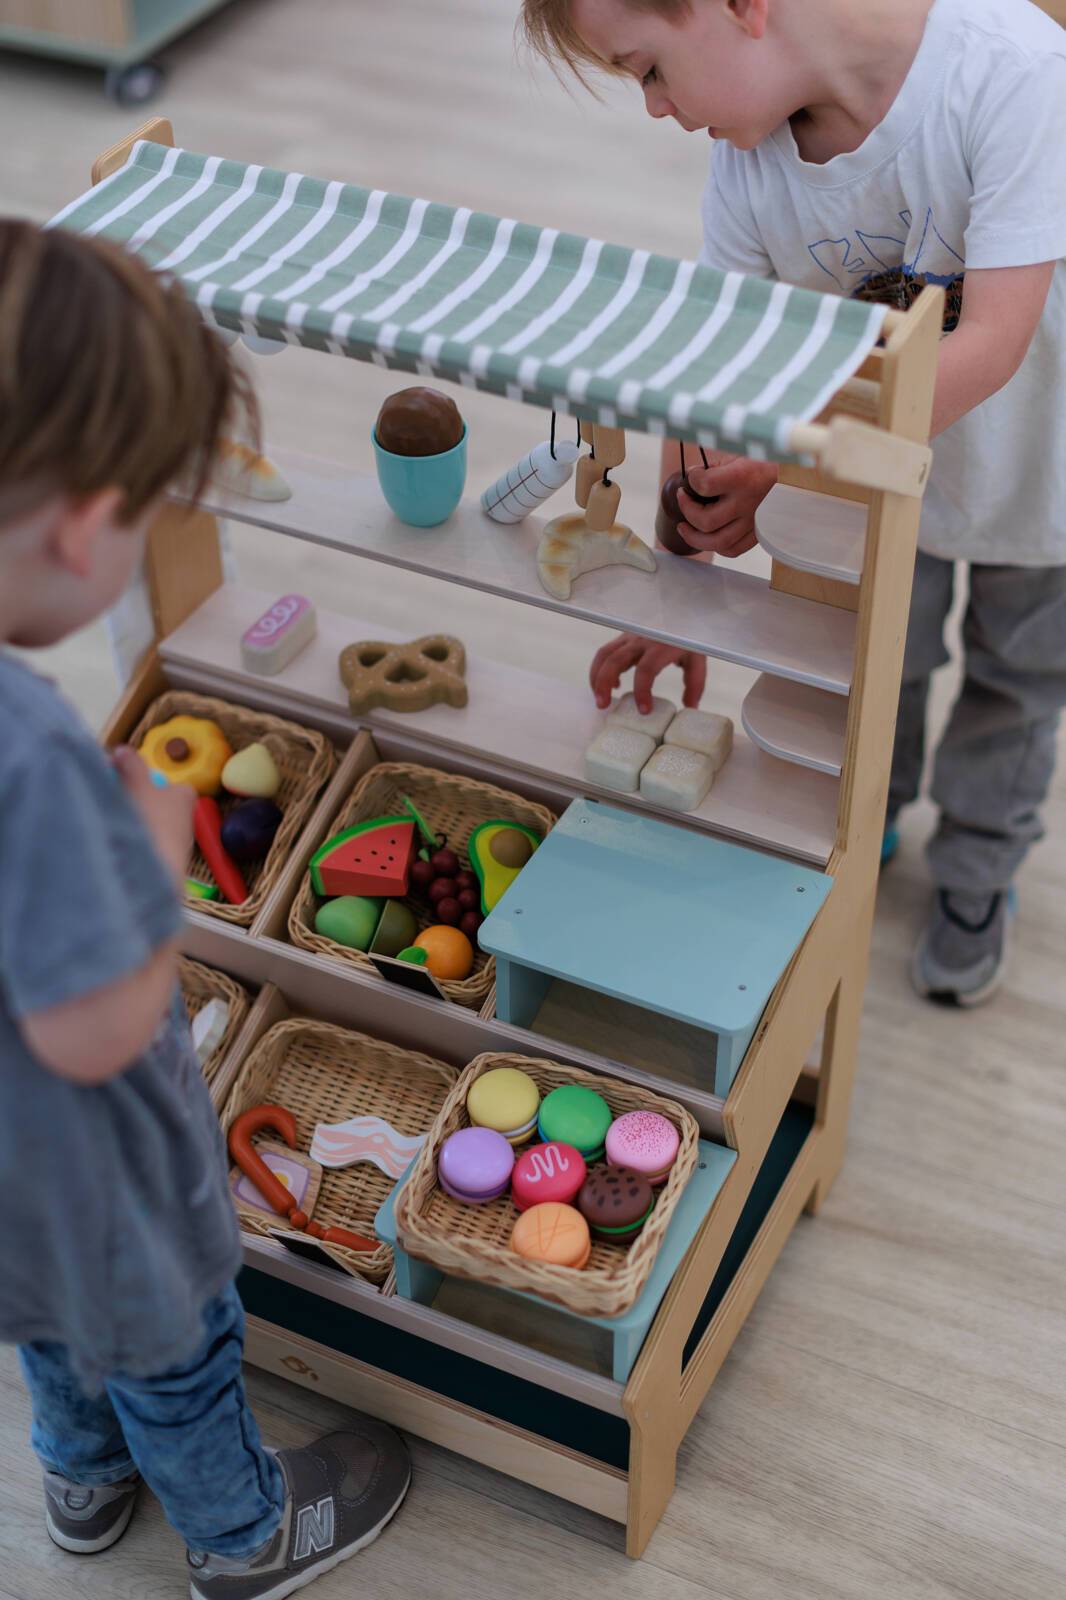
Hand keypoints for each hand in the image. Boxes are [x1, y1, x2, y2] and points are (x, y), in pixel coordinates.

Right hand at [112, 746, 194, 888]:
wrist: (154, 874)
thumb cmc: (150, 821)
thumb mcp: (137, 785)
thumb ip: (130, 765)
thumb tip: (121, 750)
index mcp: (184, 795)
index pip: (156, 780)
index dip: (132, 777)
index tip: (110, 779)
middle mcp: (185, 818)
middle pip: (149, 802)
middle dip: (128, 799)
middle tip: (106, 801)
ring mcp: (176, 844)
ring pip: (145, 825)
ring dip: (128, 823)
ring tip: (111, 825)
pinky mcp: (165, 865)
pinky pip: (143, 846)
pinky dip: (131, 843)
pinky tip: (118, 847)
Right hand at [590, 633, 706, 711]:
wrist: (682, 612)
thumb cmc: (688, 636)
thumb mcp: (697, 659)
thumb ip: (694, 684)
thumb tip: (690, 708)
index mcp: (661, 646)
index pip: (646, 670)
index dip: (642, 692)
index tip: (644, 710)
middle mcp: (642, 639)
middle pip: (615, 660)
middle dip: (604, 684)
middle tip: (603, 705)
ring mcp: (630, 636)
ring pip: (604, 654)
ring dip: (596, 677)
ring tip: (599, 699)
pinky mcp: (624, 636)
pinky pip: (607, 652)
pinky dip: (602, 669)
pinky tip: (613, 685)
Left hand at [675, 455, 778, 557]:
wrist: (799, 478)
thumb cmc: (766, 464)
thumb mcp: (742, 456)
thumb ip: (716, 467)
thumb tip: (693, 477)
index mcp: (742, 478)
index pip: (704, 485)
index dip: (692, 480)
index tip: (693, 476)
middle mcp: (747, 503)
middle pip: (706, 521)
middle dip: (687, 512)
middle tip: (683, 500)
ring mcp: (753, 522)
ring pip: (717, 543)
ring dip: (695, 537)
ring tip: (685, 527)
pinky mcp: (758, 533)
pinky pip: (733, 549)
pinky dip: (716, 546)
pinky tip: (709, 536)